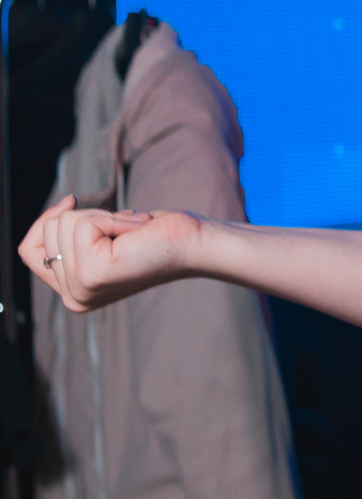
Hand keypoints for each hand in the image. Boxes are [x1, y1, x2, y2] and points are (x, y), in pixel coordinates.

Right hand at [20, 195, 205, 311]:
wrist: (196, 243)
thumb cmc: (158, 236)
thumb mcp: (106, 237)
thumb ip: (75, 238)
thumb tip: (57, 213)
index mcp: (73, 293)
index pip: (29, 250)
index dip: (46, 220)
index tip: (73, 201)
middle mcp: (73, 297)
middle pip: (48, 230)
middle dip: (89, 216)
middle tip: (127, 230)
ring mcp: (81, 288)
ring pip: (64, 223)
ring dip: (104, 216)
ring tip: (134, 232)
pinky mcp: (93, 273)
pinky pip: (84, 222)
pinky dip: (113, 217)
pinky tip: (138, 232)